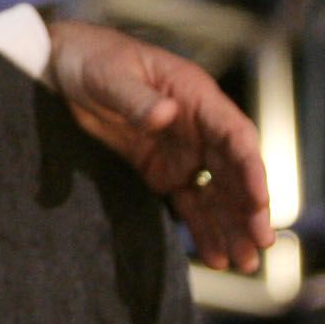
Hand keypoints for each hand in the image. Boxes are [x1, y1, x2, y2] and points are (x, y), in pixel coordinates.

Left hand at [45, 20, 271, 271]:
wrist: (63, 67)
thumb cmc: (92, 59)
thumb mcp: (109, 75)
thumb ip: (135, 98)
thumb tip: (165, 116)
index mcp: (195, 97)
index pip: (235, 135)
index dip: (251, 168)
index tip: (260, 200)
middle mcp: (198, 127)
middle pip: (235, 171)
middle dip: (250, 209)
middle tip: (261, 244)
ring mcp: (183, 152)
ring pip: (218, 193)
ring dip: (233, 227)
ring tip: (245, 264)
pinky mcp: (162, 172)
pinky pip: (190, 203)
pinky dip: (204, 229)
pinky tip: (217, 257)